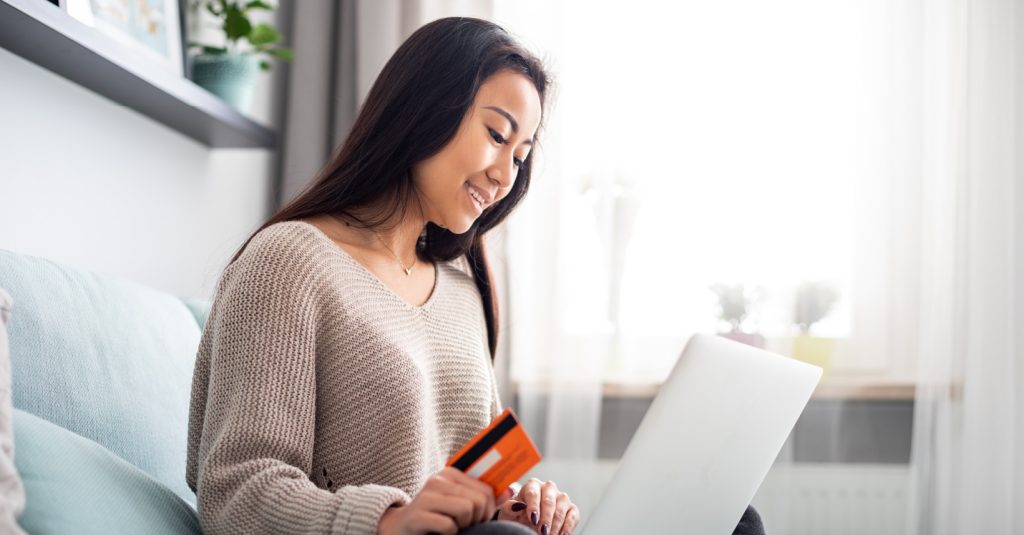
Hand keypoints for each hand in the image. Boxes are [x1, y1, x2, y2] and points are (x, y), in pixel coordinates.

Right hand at [377, 466, 513, 534]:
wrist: (399, 529)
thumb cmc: (435, 517)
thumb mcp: (459, 504)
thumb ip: (484, 497)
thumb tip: (510, 489)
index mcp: (450, 474)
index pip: (486, 489)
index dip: (488, 508)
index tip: (478, 517)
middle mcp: (438, 480)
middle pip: (479, 500)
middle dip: (477, 519)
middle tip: (464, 525)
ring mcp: (426, 496)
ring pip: (467, 510)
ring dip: (463, 526)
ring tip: (452, 527)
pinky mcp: (418, 515)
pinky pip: (449, 525)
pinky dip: (449, 534)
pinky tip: (439, 532)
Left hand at [494, 478, 579, 534]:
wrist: (526, 523)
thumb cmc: (517, 516)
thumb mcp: (509, 513)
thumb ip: (509, 507)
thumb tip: (517, 505)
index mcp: (532, 485)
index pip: (533, 493)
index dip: (533, 506)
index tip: (533, 520)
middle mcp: (548, 488)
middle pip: (549, 500)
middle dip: (546, 517)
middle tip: (542, 532)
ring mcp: (561, 497)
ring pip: (562, 506)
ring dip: (556, 523)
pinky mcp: (571, 508)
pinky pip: (573, 515)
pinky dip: (568, 526)